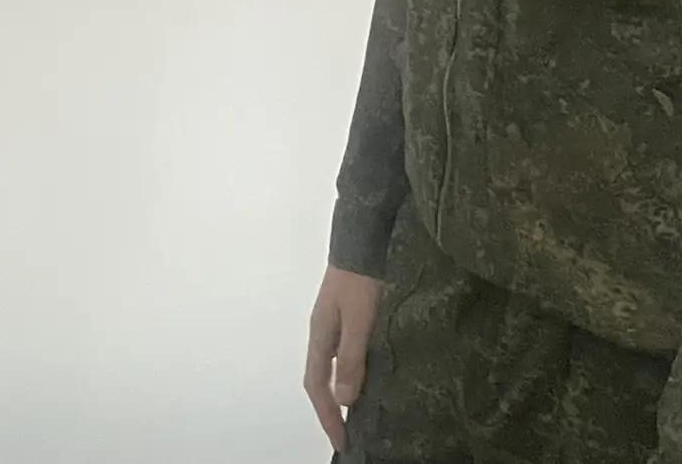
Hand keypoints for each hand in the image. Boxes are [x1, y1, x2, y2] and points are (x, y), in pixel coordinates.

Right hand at [305, 264, 382, 452]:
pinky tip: (364, 379)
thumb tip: (345, 399)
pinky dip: (348, 376)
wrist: (361, 241)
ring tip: (355, 415)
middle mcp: (322, 333)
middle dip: (329, 409)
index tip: (340, 441)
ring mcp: (332, 324)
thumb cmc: (359, 282)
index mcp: (320, 336)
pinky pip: (341, 356)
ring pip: (330, 368)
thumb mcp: (358, 321)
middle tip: (346, 435)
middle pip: (319, 379)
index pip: (317, 385)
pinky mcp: (345, 317)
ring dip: (339, 394)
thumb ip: (351, 358)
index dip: (327, 415)